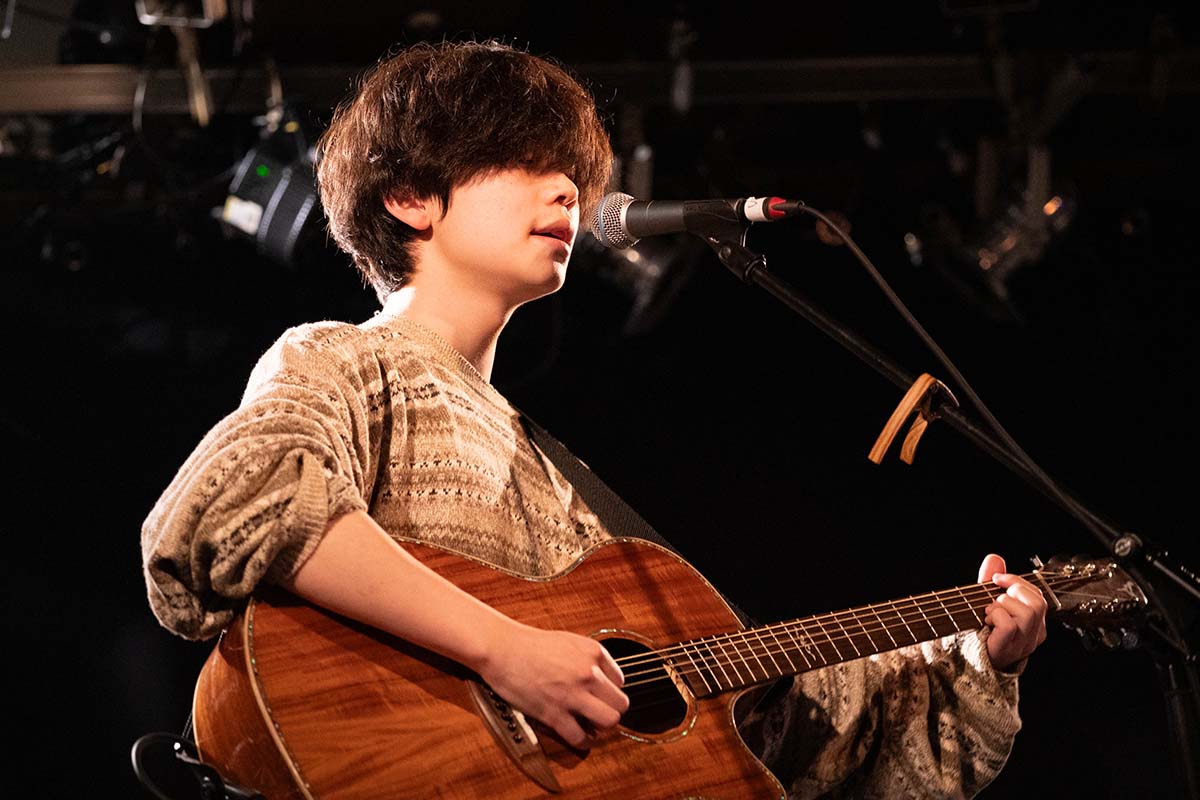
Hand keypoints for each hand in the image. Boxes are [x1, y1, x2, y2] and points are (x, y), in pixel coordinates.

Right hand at [477, 623, 629, 748]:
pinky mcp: (554, 713)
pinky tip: (580, 737)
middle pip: (620, 703)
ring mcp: (572, 694)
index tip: (600, 695)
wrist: (502, 647)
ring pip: (609, 721)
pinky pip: (580, 737)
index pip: (620, 681)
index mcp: (593, 652)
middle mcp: (588, 673)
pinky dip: (583, 741)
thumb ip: (587, 658)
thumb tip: (600, 678)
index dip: (609, 690)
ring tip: (592, 726)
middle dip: (611, 710)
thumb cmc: (529, 644)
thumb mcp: (568, 641)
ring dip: (602, 727)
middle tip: (600, 713)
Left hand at [978, 554, 1047, 670]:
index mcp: (1035, 624)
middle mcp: (1034, 635)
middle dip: (1012, 592)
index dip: (1017, 582)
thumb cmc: (981, 630)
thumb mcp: (988, 601)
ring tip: (989, 612)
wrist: (966, 658)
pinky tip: (987, 621)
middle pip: (1038, 602)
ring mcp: (1024, 644)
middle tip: (993, 600)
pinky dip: (996, 616)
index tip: (997, 580)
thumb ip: (993, 581)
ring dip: (1003, 605)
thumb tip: (995, 558)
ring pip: (1028, 612)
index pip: (1038, 595)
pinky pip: (1009, 623)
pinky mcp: (1009, 648)